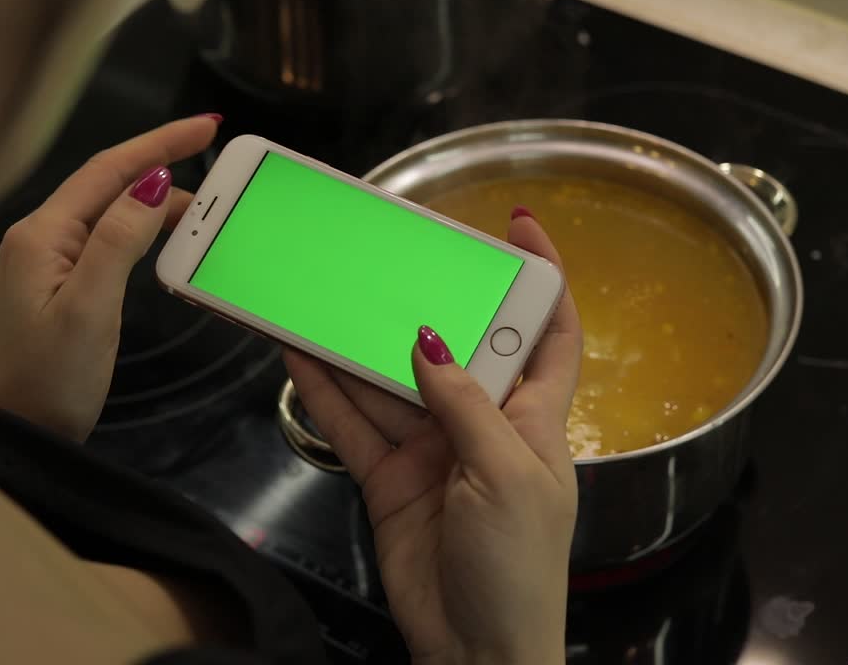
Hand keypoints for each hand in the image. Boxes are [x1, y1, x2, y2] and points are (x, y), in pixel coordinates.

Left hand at [0, 116, 218, 440]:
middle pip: (109, 185)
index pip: (107, 170)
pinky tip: (168, 240)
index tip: (208, 125)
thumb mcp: (90, 307)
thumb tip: (152, 183)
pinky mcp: (61, 285)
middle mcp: (41, 239)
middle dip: (162, 166)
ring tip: (206, 211)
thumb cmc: (52, 377)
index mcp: (42, 235)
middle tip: (219, 161)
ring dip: (157, 204)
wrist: (20, 433)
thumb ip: (119, 240)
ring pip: (111, 213)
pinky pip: (108, 241)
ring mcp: (49, 263)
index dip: (159, 143)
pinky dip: (143, 232)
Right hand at [283, 211, 582, 664]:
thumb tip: (430, 340)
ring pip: (390, 381)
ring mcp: (432, 449)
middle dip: (426, 300)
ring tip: (324, 293)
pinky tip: (299, 354)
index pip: (548, 333)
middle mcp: (482, 424)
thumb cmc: (518, 567)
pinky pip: (354, 424)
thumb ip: (466, 405)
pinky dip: (326, 392)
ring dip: (357, 344)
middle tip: (392, 253)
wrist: (475, 650)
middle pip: (453, 347)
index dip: (543, 278)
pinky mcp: (389, 478)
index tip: (519, 226)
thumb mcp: (508, 476)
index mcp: (533, 418)